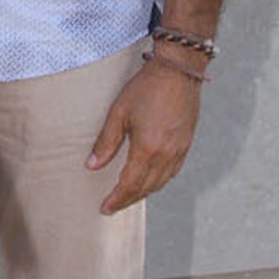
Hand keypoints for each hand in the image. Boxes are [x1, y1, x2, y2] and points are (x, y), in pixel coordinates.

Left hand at [86, 56, 202, 214]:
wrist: (178, 71)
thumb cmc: (146, 87)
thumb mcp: (119, 111)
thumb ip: (106, 141)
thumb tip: (92, 165)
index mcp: (148, 149)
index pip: (130, 184)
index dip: (117, 199)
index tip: (104, 208)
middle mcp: (166, 155)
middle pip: (146, 188)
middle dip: (128, 199)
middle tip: (112, 206)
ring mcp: (179, 151)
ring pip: (160, 182)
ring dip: (143, 192)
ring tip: (127, 196)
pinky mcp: (186, 144)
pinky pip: (172, 172)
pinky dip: (158, 181)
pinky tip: (150, 180)